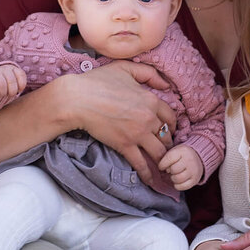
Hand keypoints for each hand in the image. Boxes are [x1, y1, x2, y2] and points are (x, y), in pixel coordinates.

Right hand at [0, 63, 26, 99]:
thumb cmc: (6, 82)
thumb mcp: (15, 81)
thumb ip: (20, 83)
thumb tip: (20, 90)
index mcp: (13, 68)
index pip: (21, 75)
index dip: (21, 85)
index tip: (19, 90)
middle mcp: (4, 68)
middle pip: (11, 81)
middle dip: (12, 91)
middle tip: (10, 94)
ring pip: (2, 84)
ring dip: (3, 93)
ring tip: (2, 94)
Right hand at [52, 60, 175, 184]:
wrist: (77, 99)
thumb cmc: (97, 81)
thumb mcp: (125, 68)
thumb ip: (148, 73)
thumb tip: (166, 86)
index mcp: (150, 100)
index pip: (170, 117)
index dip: (171, 125)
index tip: (168, 131)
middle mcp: (148, 118)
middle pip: (166, 136)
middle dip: (167, 143)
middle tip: (166, 149)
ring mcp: (138, 133)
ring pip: (158, 152)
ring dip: (162, 160)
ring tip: (162, 166)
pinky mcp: (125, 146)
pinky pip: (141, 163)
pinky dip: (148, 174)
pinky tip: (151, 181)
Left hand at [159, 143, 203, 190]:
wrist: (198, 158)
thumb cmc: (181, 156)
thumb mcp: (174, 151)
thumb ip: (166, 159)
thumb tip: (161, 170)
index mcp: (183, 151)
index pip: (169, 158)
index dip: (162, 164)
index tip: (162, 166)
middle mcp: (190, 160)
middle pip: (173, 169)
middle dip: (169, 171)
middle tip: (170, 170)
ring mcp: (193, 171)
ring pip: (177, 179)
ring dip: (173, 178)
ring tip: (174, 175)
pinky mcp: (195, 180)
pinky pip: (182, 187)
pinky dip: (177, 185)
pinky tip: (178, 181)